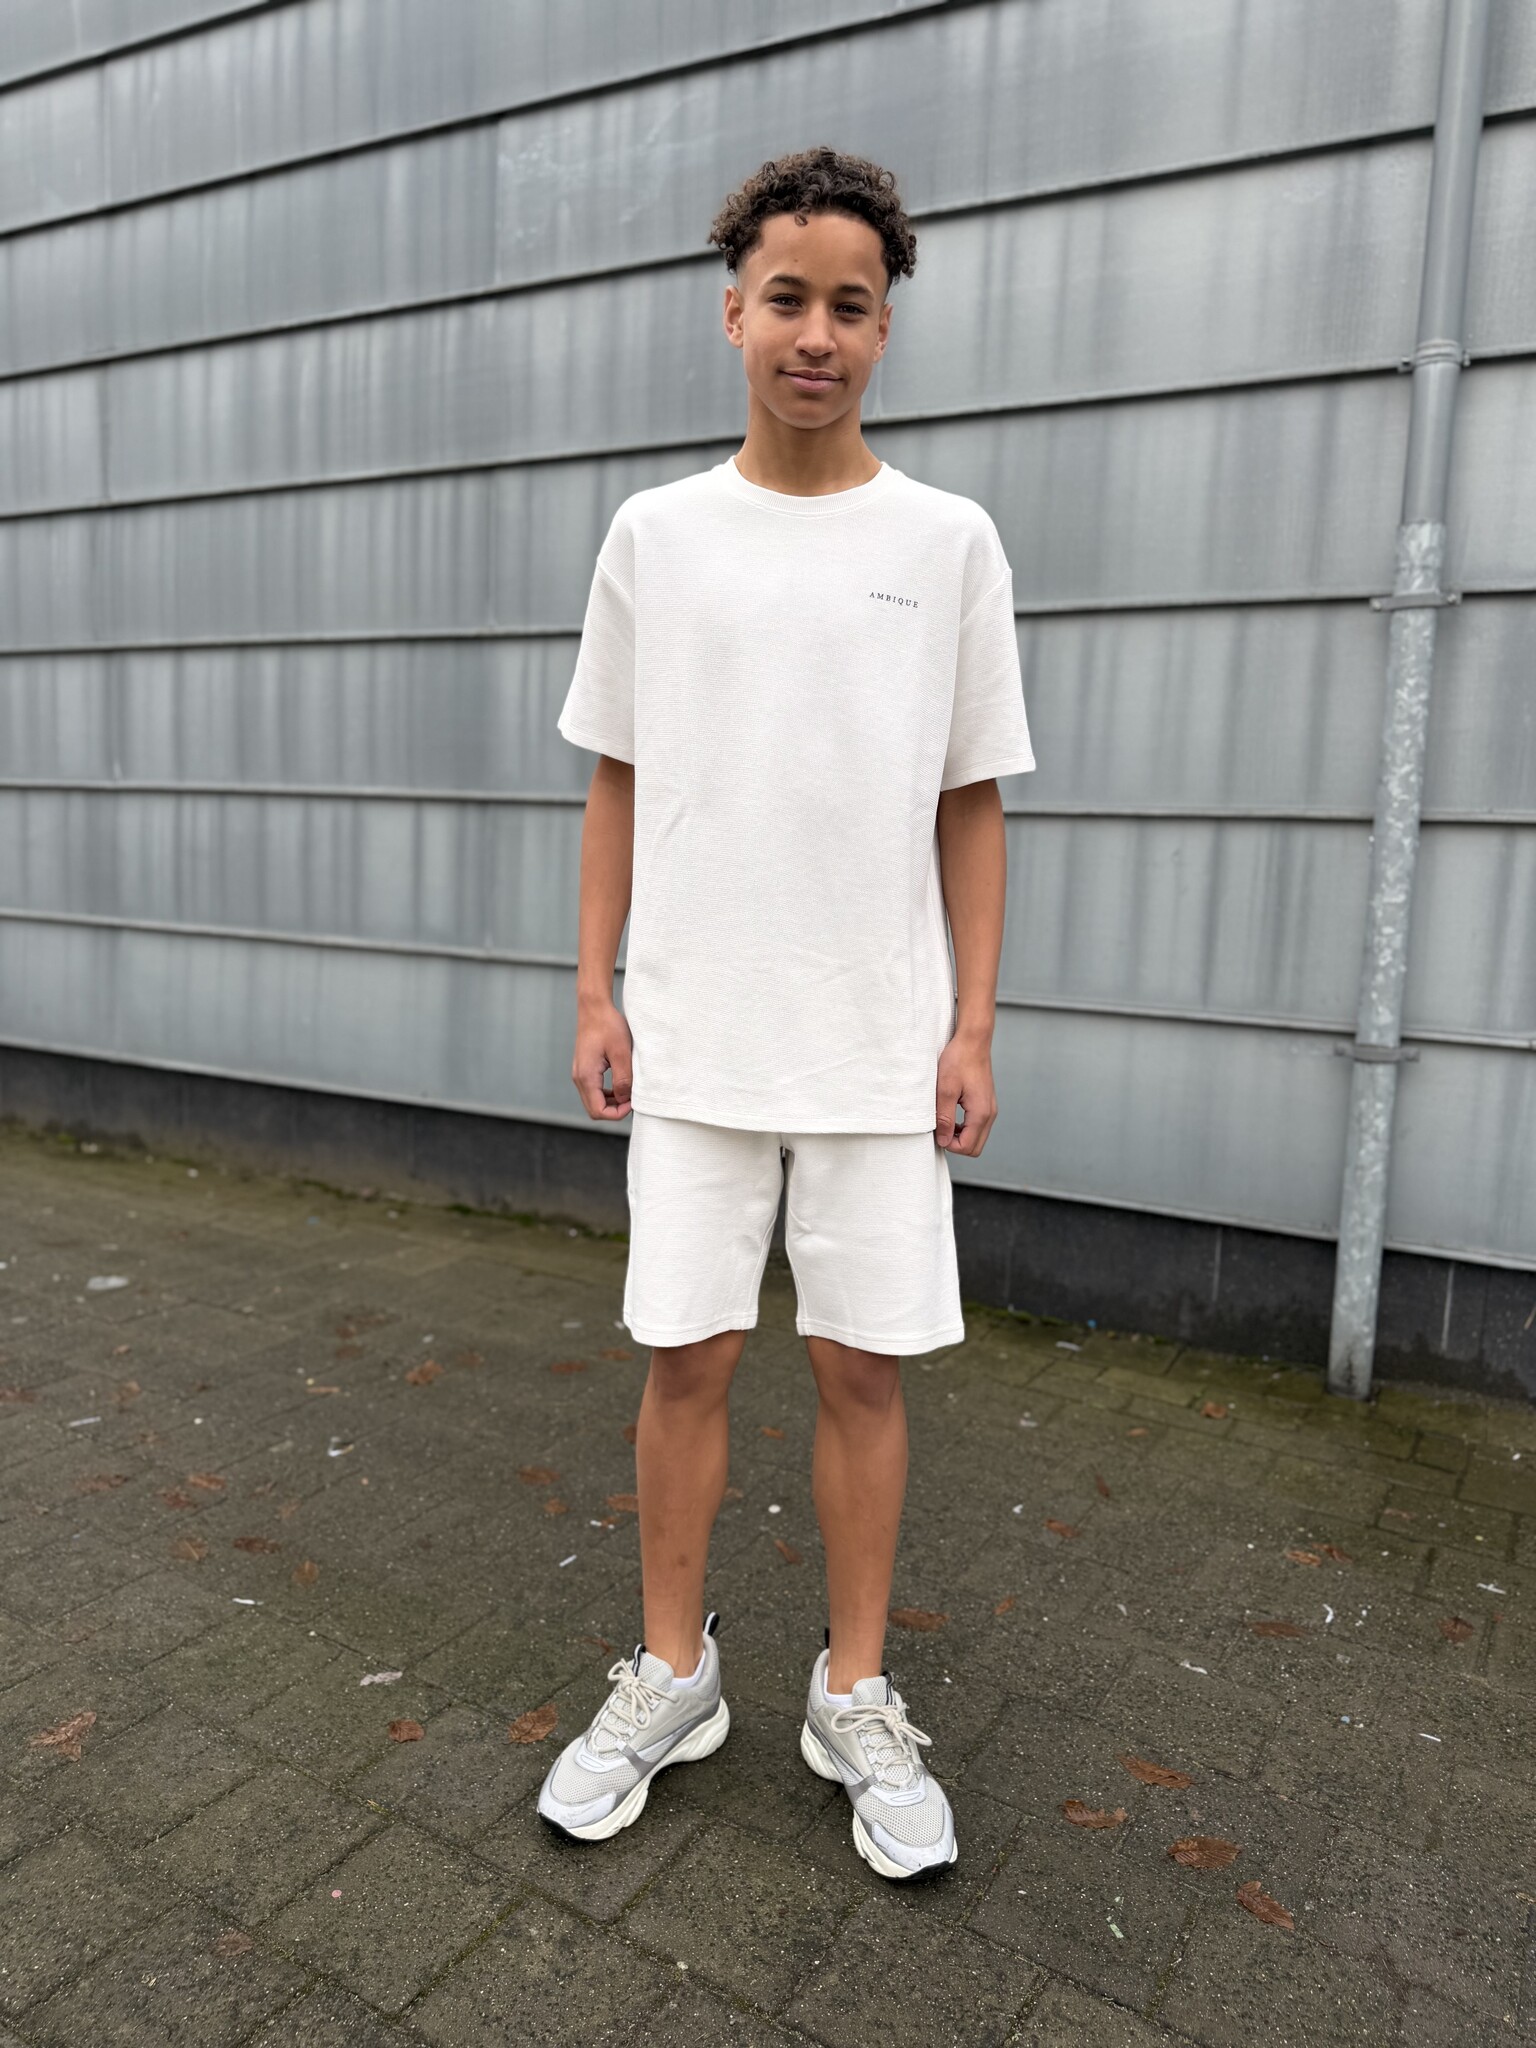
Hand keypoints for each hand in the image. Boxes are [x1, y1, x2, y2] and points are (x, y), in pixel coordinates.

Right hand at [572, 999, 632, 1119]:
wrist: (594, 1007)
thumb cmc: (608, 1026)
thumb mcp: (621, 1053)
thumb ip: (623, 1079)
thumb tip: (625, 1100)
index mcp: (586, 1076)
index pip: (598, 1111)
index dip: (617, 1113)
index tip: (633, 1102)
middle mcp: (579, 1078)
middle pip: (594, 1109)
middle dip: (614, 1110)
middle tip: (633, 1099)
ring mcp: (580, 1073)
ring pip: (594, 1101)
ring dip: (611, 1102)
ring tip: (629, 1092)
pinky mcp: (584, 1068)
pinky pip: (594, 1090)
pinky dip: (607, 1093)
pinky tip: (621, 1084)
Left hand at [935, 1031, 996, 1155]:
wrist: (973, 1041)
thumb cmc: (958, 1061)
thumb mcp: (945, 1090)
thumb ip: (945, 1118)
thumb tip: (944, 1141)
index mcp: (981, 1113)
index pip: (967, 1147)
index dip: (949, 1144)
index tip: (936, 1130)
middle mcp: (990, 1114)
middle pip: (975, 1147)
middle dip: (956, 1144)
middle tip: (940, 1128)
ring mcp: (990, 1109)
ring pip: (977, 1137)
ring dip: (960, 1135)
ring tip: (944, 1120)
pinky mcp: (986, 1103)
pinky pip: (978, 1126)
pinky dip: (965, 1127)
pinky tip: (952, 1115)